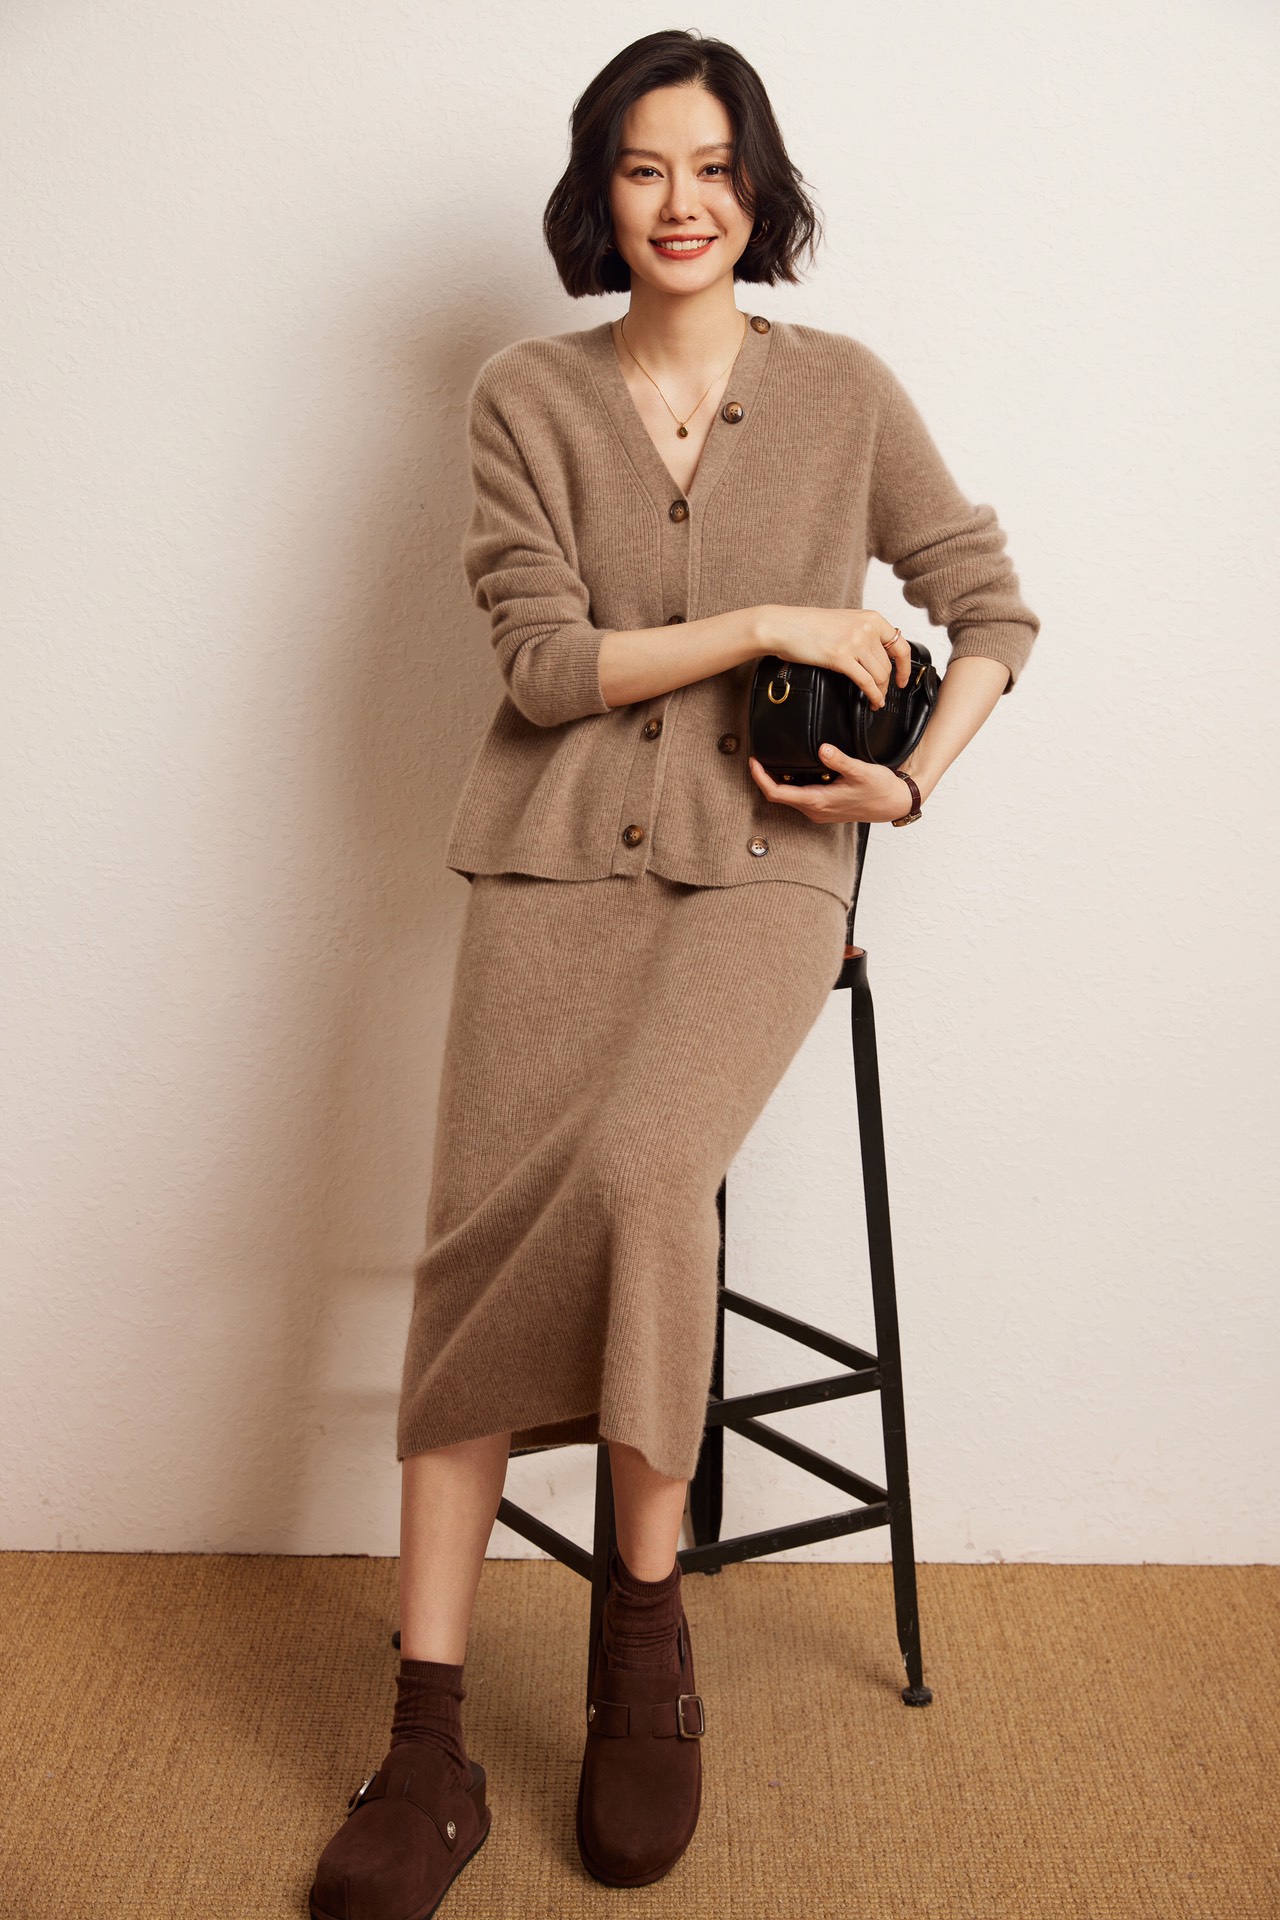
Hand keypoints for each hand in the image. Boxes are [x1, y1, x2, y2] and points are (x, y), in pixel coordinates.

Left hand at [748, 744, 919, 823]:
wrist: (893, 804)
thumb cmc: (879, 790)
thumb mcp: (861, 771)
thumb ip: (840, 760)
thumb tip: (823, 749)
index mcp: (818, 802)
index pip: (777, 793)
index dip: (760, 778)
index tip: (753, 762)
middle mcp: (815, 810)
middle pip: (778, 796)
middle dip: (764, 778)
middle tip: (757, 757)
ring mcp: (819, 811)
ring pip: (789, 797)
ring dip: (777, 781)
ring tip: (771, 761)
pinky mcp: (824, 808)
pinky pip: (800, 796)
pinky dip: (791, 783)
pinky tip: (794, 768)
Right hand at [760, 605, 912, 708]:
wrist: (783, 626)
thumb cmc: (806, 625)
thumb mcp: (844, 622)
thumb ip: (863, 633)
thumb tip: (877, 655)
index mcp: (871, 618)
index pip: (900, 645)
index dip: (906, 667)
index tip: (903, 679)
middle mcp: (867, 628)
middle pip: (888, 665)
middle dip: (887, 684)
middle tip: (882, 695)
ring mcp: (855, 642)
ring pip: (880, 675)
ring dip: (880, 692)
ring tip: (876, 700)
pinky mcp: (841, 657)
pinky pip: (866, 682)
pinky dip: (873, 696)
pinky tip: (872, 702)